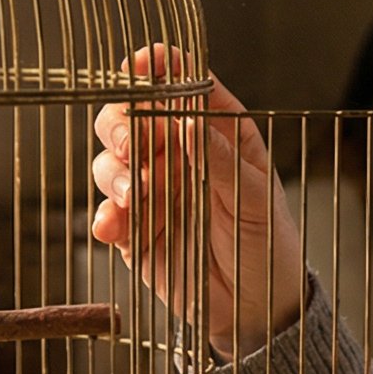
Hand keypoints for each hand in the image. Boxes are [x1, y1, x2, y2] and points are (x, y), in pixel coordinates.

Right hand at [90, 44, 307, 356]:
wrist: (257, 307)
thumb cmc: (268, 242)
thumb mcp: (256, 197)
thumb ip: (220, 160)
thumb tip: (188, 121)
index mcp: (213, 132)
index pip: (180, 85)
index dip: (157, 67)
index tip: (141, 65)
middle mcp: (175, 154)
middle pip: (128, 117)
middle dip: (120, 123)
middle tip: (132, 145)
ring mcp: (151, 190)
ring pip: (109, 161)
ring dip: (113, 172)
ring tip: (137, 194)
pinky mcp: (134, 229)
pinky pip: (106, 214)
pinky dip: (104, 217)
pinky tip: (115, 227)